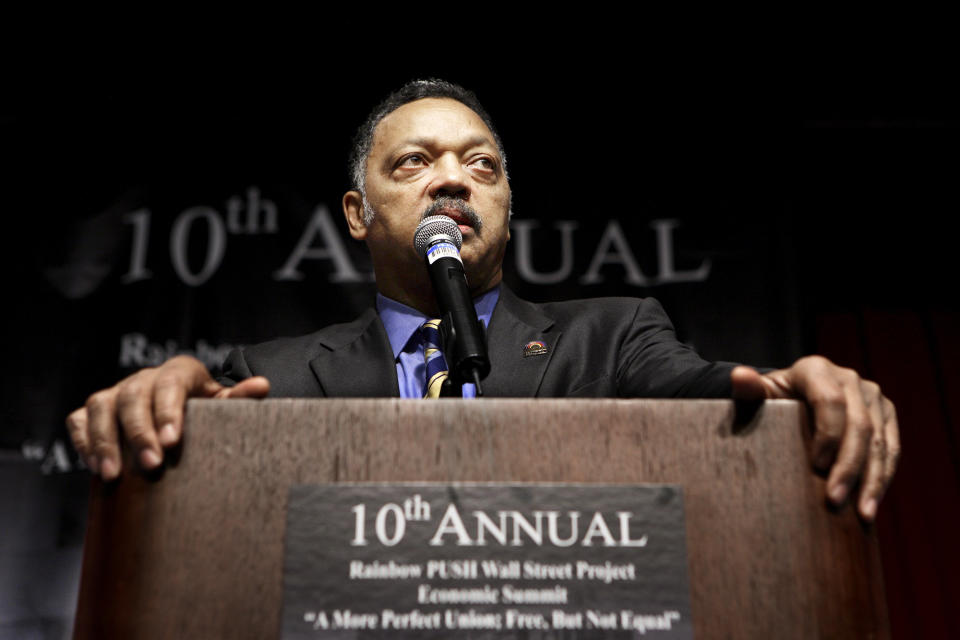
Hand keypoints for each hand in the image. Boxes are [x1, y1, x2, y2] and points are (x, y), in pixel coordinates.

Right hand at [66, 355, 268, 480]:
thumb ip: (240, 398)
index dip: (168, 410)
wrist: (182, 409)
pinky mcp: (94, 410)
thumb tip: (262, 385)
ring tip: (113, 475)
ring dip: (105, 441)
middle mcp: (143, 378)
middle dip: (139, 433)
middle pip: (133, 397)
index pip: (170, 384)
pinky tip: (95, 467)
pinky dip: (84, 441)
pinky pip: (79, 420)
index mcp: (179, 372)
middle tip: (151, 465)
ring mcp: (116, 392)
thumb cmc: (206, 409)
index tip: (172, 441)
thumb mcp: (223, 404)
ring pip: (101, 406)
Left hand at [730, 356, 899, 521]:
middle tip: (834, 500)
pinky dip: (883, 478)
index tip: (816, 467)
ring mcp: (871, 396)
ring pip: (880, 441)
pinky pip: (891, 448)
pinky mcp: (885, 414)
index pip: (830, 402)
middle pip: (859, 425)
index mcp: (816, 370)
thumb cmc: (769, 401)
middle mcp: (849, 378)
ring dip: (873, 480)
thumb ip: (747, 389)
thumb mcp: (756, 395)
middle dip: (849, 466)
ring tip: (863, 514)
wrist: (790, 400)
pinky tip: (872, 504)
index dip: (828, 435)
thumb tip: (739, 377)